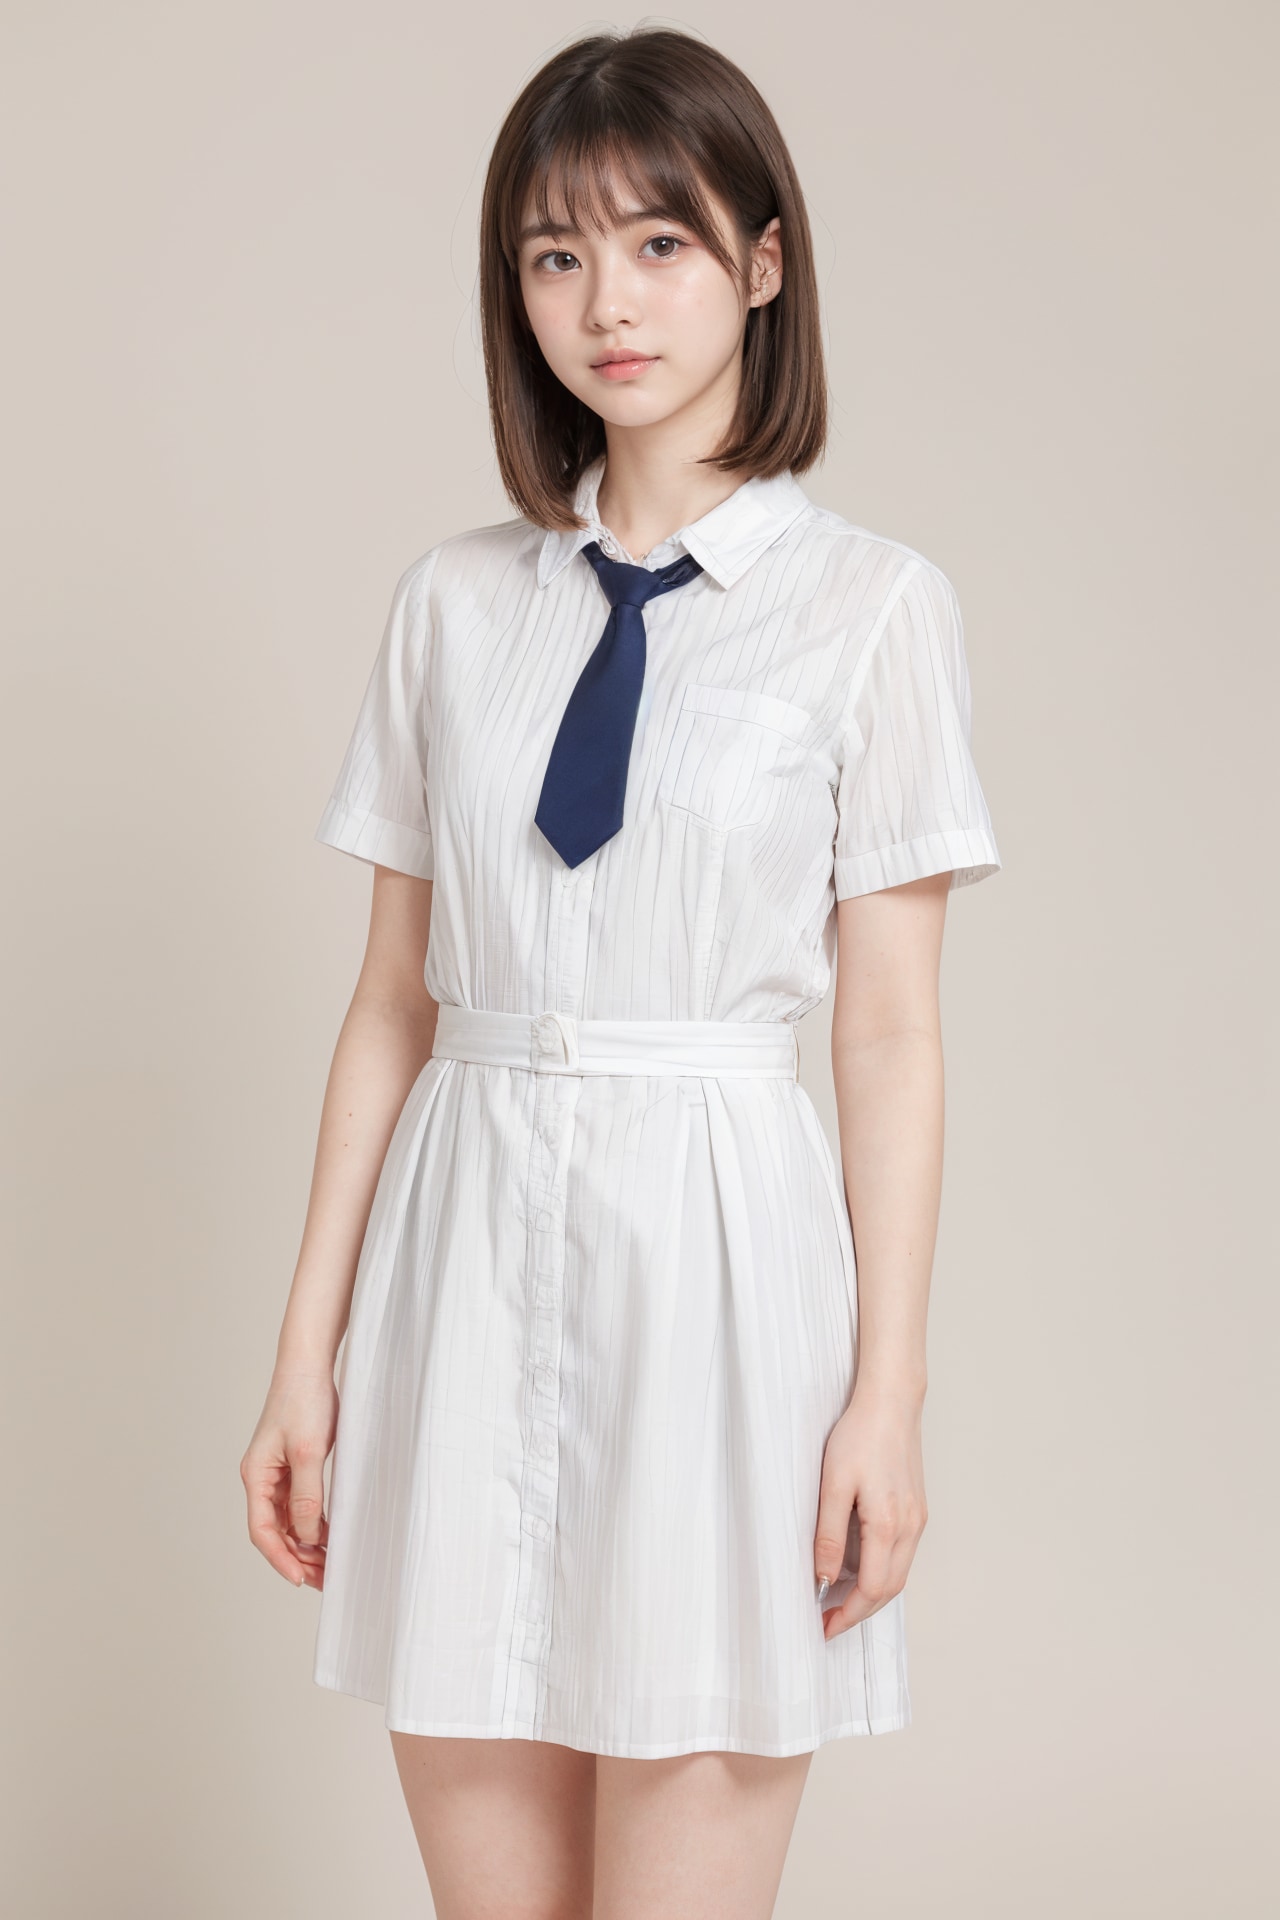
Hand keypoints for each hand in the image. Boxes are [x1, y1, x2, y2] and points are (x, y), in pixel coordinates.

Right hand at [241, 1369, 338, 1589]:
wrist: (310, 1365)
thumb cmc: (304, 1401)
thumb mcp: (307, 1452)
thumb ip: (307, 1496)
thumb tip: (307, 1536)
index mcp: (256, 1476)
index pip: (262, 1530)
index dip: (280, 1558)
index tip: (301, 1579)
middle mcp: (263, 1479)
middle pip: (275, 1531)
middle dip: (297, 1557)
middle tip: (325, 1578)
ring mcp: (278, 1473)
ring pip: (289, 1521)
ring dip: (307, 1544)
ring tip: (331, 1564)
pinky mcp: (295, 1466)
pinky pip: (301, 1505)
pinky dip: (314, 1524)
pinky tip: (332, 1536)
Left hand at [814, 1382, 926, 1639]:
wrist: (891, 1402)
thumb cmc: (860, 1436)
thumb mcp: (833, 1485)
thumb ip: (829, 1535)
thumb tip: (823, 1579)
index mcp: (890, 1525)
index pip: (873, 1590)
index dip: (849, 1615)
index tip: (824, 1627)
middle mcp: (911, 1528)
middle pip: (890, 1590)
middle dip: (859, 1612)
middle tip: (828, 1621)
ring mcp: (918, 1519)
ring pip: (898, 1574)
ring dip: (871, 1594)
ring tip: (838, 1599)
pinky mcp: (917, 1510)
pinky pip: (901, 1555)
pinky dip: (881, 1572)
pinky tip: (858, 1568)